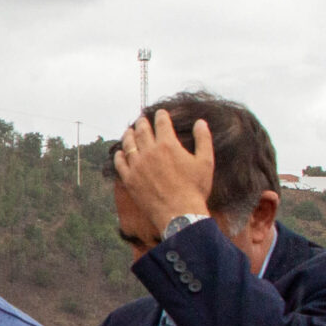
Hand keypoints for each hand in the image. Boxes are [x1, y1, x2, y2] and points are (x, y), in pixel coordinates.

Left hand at [114, 109, 214, 234]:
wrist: (179, 213)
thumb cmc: (195, 188)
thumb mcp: (206, 161)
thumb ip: (203, 139)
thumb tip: (200, 122)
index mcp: (168, 144)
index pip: (162, 123)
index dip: (161, 115)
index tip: (160, 112)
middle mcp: (149, 152)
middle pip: (142, 131)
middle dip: (142, 122)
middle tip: (141, 119)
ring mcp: (137, 166)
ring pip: (128, 144)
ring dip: (129, 135)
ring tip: (129, 131)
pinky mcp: (129, 179)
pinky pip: (119, 163)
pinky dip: (119, 155)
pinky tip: (120, 153)